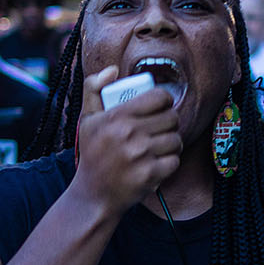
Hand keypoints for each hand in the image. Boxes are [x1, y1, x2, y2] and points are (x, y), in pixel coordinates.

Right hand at [71, 67, 181, 214]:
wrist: (94, 195)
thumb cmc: (92, 154)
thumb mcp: (87, 119)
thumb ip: (93, 88)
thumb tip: (112, 70)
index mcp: (117, 116)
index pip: (159, 97)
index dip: (164, 100)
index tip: (161, 106)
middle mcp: (130, 134)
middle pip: (171, 117)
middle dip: (169, 122)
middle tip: (161, 128)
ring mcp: (141, 155)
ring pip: (176, 139)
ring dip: (172, 142)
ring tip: (160, 146)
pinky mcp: (150, 175)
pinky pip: (175, 161)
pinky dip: (170, 162)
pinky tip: (158, 162)